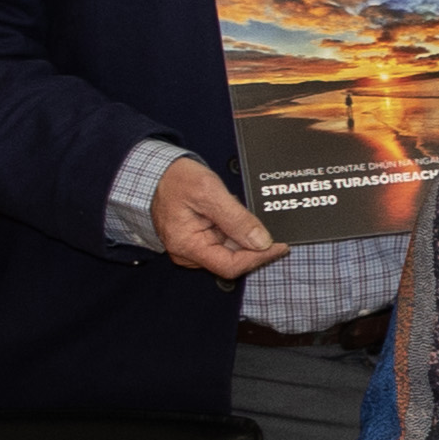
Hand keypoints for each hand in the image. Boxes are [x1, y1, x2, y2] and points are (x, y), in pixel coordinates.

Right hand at [148, 158, 286, 283]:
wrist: (157, 173)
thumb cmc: (175, 180)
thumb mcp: (209, 192)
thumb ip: (236, 218)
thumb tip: (261, 241)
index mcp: (187, 246)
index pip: (231, 266)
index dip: (259, 258)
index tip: (281, 246)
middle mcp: (189, 253)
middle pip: (234, 260)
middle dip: (256, 247)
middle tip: (276, 231)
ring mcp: (194, 247)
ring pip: (232, 251)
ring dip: (247, 237)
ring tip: (250, 216)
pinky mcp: (199, 240)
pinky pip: (225, 241)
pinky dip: (238, 231)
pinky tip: (240, 217)